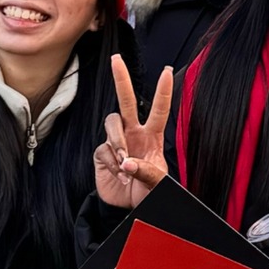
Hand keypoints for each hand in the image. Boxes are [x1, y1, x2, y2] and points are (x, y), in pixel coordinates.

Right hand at [97, 58, 170, 208]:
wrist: (131, 209)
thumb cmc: (148, 192)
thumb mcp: (157, 183)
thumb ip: (146, 171)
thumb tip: (127, 162)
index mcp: (152, 136)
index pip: (158, 110)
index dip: (163, 91)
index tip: (166, 71)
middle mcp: (133, 133)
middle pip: (126, 101)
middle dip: (121, 79)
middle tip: (116, 59)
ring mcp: (116, 142)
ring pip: (111, 123)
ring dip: (117, 140)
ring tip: (124, 162)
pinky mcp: (101, 154)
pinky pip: (103, 149)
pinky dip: (111, 163)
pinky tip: (119, 175)